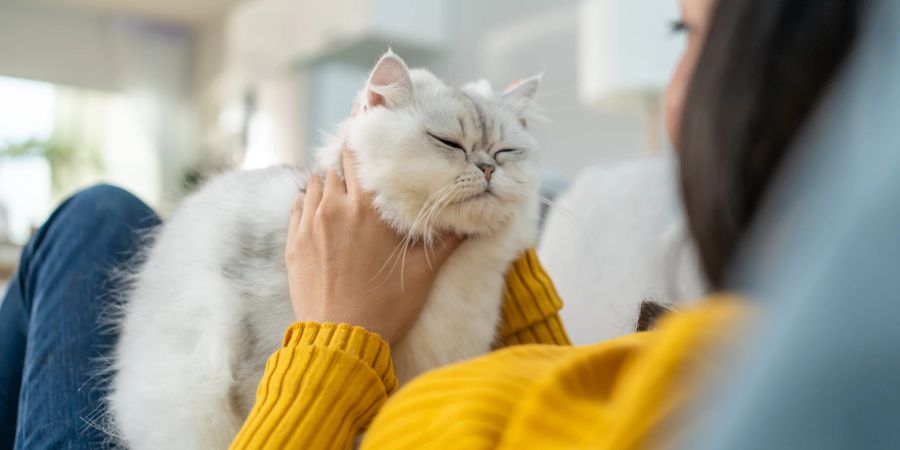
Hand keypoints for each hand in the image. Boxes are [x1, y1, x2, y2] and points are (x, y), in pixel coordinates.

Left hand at [285, 147, 463, 344]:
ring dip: (329, 182)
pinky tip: (323, 211)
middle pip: (336, 166)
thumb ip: (447, 239)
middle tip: (363, 168)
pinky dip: (309, 202)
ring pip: (315, 184)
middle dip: (349, 164)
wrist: (342, 341)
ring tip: (345, 191)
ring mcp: (309, 225)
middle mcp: (335, 208)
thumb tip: (474, 218)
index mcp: (368, 209)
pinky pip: (298, 207)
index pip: (359, 155)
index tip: (372, 133)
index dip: (364, 139)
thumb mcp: (423, 272)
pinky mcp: (293, 244)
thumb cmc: (386, 307)